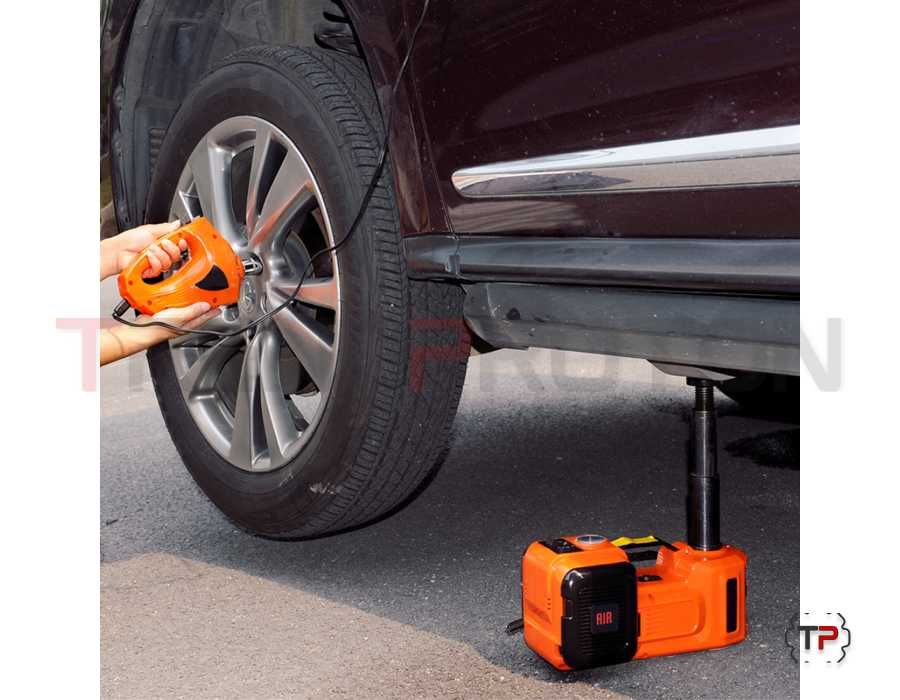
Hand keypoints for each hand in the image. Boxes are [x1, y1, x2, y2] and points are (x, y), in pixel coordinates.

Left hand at [100, 220, 187, 280]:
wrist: (118, 252)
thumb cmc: (129, 240)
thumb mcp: (150, 229)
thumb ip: (166, 227)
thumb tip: (178, 223)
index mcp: (163, 242)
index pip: (179, 245)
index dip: (183, 243)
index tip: (181, 240)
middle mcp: (162, 253)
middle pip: (177, 254)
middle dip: (171, 248)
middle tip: (162, 242)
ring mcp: (158, 262)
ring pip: (169, 261)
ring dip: (159, 254)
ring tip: (149, 249)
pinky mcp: (153, 271)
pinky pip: (160, 268)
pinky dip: (154, 261)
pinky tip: (147, 257)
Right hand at [100, 302, 221, 365]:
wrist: (142, 329)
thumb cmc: (159, 327)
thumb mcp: (179, 317)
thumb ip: (193, 311)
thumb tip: (205, 306)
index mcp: (189, 324)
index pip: (205, 317)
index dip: (213, 312)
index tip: (220, 306)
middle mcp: (182, 322)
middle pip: (197, 313)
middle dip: (204, 307)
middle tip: (211, 299)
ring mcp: (173, 319)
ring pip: (186, 310)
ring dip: (191, 303)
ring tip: (196, 295)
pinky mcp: (164, 314)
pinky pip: (174, 307)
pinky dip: (177, 301)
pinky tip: (176, 296)